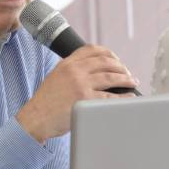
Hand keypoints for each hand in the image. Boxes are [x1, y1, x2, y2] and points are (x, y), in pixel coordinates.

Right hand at [16, 45, 136, 142]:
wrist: (35, 118)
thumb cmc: (45, 102)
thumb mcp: (55, 77)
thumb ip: (71, 71)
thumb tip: (94, 70)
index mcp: (67, 63)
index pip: (92, 49)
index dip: (109, 53)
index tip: (117, 59)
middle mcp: (75, 70)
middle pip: (105, 62)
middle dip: (121, 67)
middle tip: (128, 73)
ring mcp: (80, 84)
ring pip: (111, 77)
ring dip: (126, 79)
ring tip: (132, 82)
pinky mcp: (86, 100)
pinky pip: (111, 97)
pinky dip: (124, 97)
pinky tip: (129, 97)